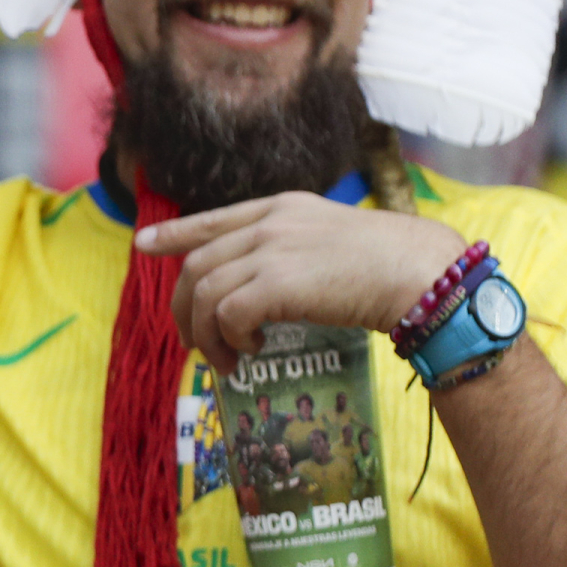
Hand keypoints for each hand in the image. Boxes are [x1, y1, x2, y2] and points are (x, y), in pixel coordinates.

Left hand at [138, 194, 465, 376]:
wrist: (422, 273)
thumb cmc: (392, 266)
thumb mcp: (333, 241)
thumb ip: (293, 251)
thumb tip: (263, 290)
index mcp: (283, 208)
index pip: (214, 220)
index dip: (174, 233)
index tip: (144, 243)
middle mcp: (270, 224)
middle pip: (197, 265)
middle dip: (184, 309)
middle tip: (194, 343)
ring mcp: (271, 251)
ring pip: (204, 294)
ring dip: (206, 334)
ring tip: (227, 359)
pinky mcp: (276, 284)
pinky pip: (226, 314)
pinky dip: (228, 338)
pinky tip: (249, 351)